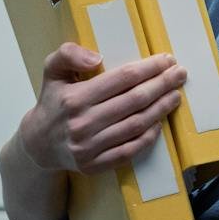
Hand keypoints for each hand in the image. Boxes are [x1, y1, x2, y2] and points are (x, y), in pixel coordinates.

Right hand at [20, 41, 187, 174]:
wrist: (38, 143)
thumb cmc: (52, 102)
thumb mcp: (51, 70)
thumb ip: (68, 54)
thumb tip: (97, 57)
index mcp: (74, 98)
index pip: (122, 79)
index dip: (148, 68)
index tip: (166, 60)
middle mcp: (83, 123)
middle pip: (134, 101)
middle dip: (162, 85)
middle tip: (180, 74)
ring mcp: (89, 147)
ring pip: (136, 125)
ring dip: (160, 109)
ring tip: (175, 95)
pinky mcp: (95, 165)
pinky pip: (129, 151)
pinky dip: (148, 137)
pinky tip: (160, 123)